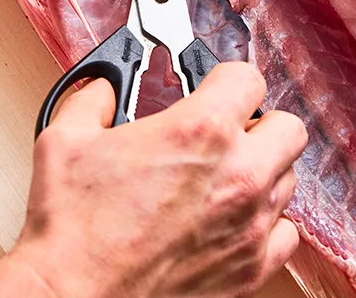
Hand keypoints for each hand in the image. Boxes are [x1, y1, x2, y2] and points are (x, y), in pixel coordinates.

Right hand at [14, 63, 307, 297]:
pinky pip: (286, 233)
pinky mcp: (250, 268)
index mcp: (201, 130)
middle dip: (260, 121)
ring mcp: (250, 224)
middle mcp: (238, 174)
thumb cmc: (73, 226)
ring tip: (224, 174)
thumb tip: (103, 88)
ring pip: (289, 178)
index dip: (228, 78)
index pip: (249, 78)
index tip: (214, 87)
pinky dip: (267, 221)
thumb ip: (94, 97)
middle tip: (228, 129)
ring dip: (263, 169)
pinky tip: (233, 217)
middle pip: (288, 127)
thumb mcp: (66, 137)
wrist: (73, 296)